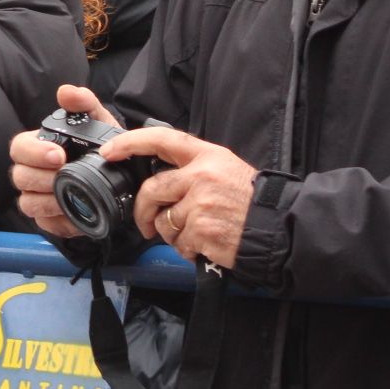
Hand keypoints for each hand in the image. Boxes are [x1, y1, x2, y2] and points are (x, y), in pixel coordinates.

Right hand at [10, 84, 118, 239]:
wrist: (125, 178)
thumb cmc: (104, 147)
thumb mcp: (99, 121)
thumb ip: (84, 103)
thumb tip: (66, 92)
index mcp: (39, 147)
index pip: (19, 147)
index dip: (34, 152)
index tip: (59, 155)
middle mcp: (33, 172)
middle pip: (19, 176)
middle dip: (42, 177)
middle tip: (66, 175)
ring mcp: (39, 197)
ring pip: (27, 203)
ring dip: (48, 201)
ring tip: (72, 194)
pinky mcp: (50, 219)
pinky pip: (45, 225)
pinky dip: (60, 221)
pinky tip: (76, 214)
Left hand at [105, 127, 257, 268]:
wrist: (279, 229)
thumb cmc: (250, 202)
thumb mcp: (225, 169)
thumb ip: (192, 169)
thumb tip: (157, 179)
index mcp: (207, 156)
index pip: (162, 139)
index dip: (131, 142)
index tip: (110, 151)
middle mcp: (201, 175)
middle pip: (151, 190)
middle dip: (143, 211)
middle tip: (146, 224)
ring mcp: (201, 203)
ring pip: (163, 221)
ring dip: (172, 234)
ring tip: (194, 234)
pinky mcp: (202, 229)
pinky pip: (178, 243)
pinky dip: (187, 249)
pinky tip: (205, 244)